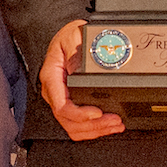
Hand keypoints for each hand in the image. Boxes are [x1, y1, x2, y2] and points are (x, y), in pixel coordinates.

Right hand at [41, 22, 124, 141]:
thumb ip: (75, 53)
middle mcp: (53, 92)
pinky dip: (94, 129)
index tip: (97, 113)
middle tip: (114, 120)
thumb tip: (80, 70)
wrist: (70, 36)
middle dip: (93, 125)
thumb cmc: (69, 36)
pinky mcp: (71, 103)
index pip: (61, 106)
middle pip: (68, 121)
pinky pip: (78, 125)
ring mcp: (61, 100)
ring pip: (73, 127)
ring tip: (115, 125)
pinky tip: (108, 127)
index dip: (79, 114)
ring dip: (96, 130)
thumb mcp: (72, 36)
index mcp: (51, 77)